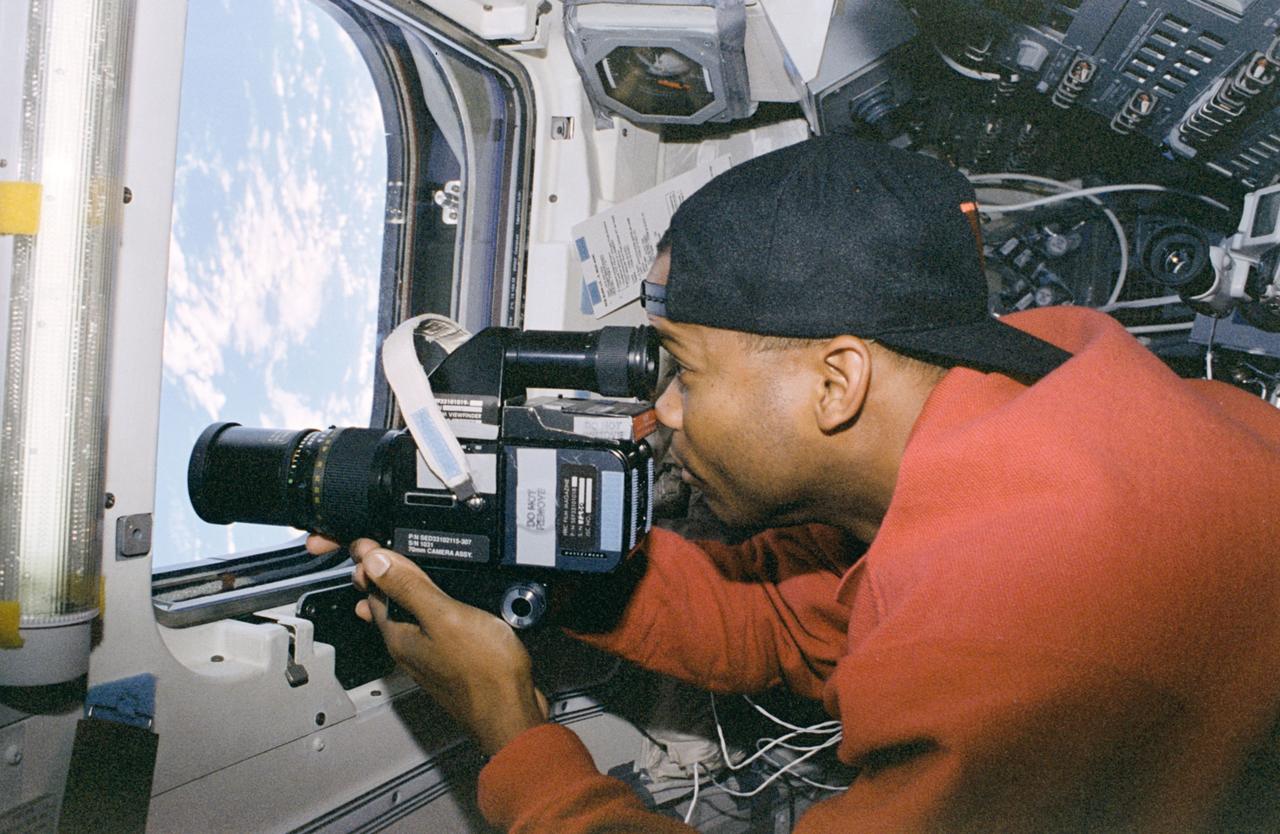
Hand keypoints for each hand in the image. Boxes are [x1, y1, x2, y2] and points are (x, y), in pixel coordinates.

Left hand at [306, 535, 548, 754]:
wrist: (512, 712)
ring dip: (399, 594)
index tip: (366, 541)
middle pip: (384, 605)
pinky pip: (429, 627)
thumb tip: (375, 561)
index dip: (367, 560)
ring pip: (405, 618)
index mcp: (400, 634)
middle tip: (373, 553)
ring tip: (396, 574)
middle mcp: (409, 647)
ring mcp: (430, 655)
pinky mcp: (452, 659)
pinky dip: (425, 609)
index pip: (372, 589)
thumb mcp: (445, 617)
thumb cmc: (483, 673)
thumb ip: (410, 587)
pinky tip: (439, 605)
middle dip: (377, 577)